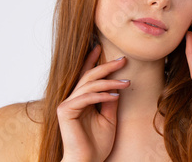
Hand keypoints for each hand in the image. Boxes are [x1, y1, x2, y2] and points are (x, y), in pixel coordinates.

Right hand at [56, 45, 130, 161]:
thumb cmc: (97, 143)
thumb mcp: (109, 118)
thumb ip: (110, 100)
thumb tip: (117, 85)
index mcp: (81, 99)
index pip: (86, 75)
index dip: (92, 60)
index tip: (100, 47)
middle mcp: (72, 98)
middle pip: (89, 76)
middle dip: (106, 66)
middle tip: (123, 60)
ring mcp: (67, 104)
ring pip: (89, 84)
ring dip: (110, 82)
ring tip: (126, 82)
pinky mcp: (65, 111)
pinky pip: (86, 97)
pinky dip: (102, 95)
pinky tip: (116, 96)